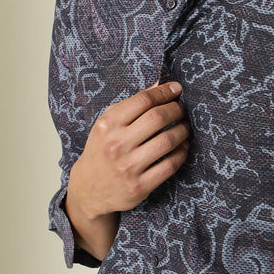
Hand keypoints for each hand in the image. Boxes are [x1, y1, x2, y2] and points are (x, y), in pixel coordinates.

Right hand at [68, 81, 190, 220]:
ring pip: (167, 141)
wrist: (88, 190)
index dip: (164, 92)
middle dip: (176, 110)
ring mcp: (128, 167)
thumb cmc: (102, 151)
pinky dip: (182, 153)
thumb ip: (130, 105)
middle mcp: (117, 145)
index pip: (142, 100)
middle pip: (157, 118)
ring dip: (182, 130)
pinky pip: (170, 165)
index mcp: (107, 125)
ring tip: (184, 127)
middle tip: (181, 110)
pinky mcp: (140, 186)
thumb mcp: (107, 125)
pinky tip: (182, 147)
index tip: (176, 89)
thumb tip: (158, 84)